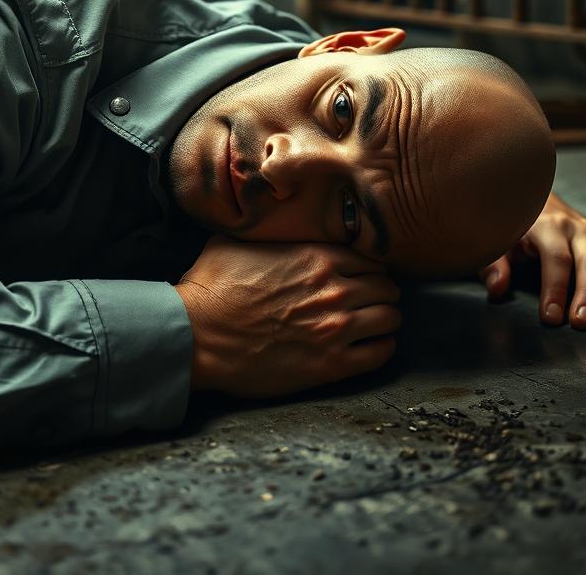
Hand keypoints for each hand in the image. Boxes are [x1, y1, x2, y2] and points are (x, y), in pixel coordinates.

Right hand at [174, 234, 401, 396]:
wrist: (195, 335)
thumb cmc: (211, 288)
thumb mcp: (236, 241)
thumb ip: (267, 233)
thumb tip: (265, 220)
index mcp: (317, 256)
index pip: (370, 258)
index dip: (366, 269)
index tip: (358, 277)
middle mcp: (334, 289)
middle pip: (387, 288)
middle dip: (379, 294)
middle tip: (366, 302)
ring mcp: (335, 328)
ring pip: (391, 318)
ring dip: (383, 320)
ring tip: (369, 325)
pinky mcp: (330, 365)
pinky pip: (380, 354)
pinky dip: (380, 348)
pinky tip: (366, 346)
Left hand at [477, 192, 585, 328]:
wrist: (532, 195)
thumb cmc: (513, 226)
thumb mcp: (497, 240)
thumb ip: (494, 264)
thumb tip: (497, 288)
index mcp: (548, 226)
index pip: (556, 260)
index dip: (554, 290)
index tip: (551, 319)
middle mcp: (579, 228)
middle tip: (583, 323)